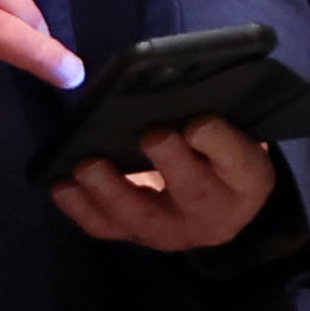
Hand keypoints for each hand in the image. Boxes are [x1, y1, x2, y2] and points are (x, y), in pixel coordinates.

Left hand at [51, 115, 275, 252]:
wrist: (218, 199)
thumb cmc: (223, 149)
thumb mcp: (237, 126)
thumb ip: (219, 108)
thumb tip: (181, 76)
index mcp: (248, 179)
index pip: (241, 161)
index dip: (219, 143)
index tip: (198, 122)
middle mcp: (215, 213)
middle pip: (194, 193)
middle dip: (171, 164)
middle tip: (151, 135)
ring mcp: (173, 231)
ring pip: (142, 218)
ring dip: (112, 190)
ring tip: (87, 164)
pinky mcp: (137, 235)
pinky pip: (106, 227)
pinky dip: (80, 208)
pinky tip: (61, 184)